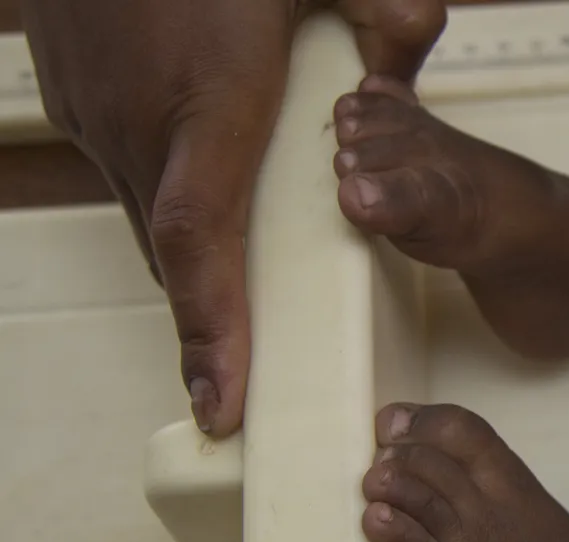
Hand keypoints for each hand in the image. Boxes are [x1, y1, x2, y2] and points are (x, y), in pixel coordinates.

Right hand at [21, 0, 444, 435]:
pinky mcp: (76, 99)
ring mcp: (99, 112)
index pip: (205, 239)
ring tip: (244, 305)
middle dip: (214, 323)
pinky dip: (171, 203)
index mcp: (209, 99)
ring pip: (152, 219)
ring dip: (197, 262)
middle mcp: (142, 121)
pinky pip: (130, 177)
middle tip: (251, 388)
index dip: (212, 329)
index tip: (220, 401)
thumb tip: (417, 49)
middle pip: (182, 251)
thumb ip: (381, 11)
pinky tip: (213, 193)